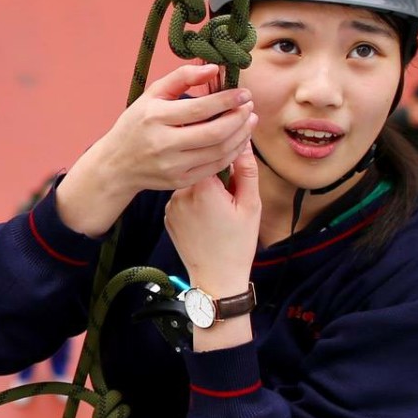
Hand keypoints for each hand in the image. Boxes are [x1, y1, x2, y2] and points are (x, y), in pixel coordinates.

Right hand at [56, 64, 256, 234]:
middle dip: (239, 118)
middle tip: (250, 106)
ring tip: (249, 120)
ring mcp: (173, 166)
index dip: (227, 100)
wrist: (117, 165)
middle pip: (214, 132)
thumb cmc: (136, 124)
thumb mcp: (152, 95)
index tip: (244, 93)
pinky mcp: (180, 181)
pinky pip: (215, 167)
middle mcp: (164, 144)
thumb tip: (214, 68)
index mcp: (155, 118)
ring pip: (219, 152)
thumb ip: (182, 77)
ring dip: (241, 135)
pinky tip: (239, 140)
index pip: (200, 108)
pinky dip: (232, 153)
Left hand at [166, 145, 260, 300]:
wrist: (216, 278)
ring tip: (218, 211)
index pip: (211, 151)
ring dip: (204, 188)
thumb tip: (244, 139)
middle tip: (230, 196)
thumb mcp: (251, 205)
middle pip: (200, 166)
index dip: (226, 153)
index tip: (236, 161)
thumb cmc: (237, 243)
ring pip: (191, 182)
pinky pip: (183, 198)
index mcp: (203, 186)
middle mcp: (181, 192)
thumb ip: (247, 169)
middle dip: (216, 173)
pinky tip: (205, 219)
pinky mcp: (167, 216)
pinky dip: (194, 202)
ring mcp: (171, 205)